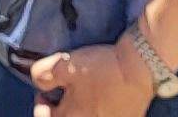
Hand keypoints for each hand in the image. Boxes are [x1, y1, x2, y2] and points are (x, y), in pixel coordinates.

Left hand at [23, 37, 155, 114]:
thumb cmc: (101, 68)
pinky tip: (104, 96)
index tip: (45, 93)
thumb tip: (37, 80)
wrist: (140, 68)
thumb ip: (44, 75)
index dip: (41, 106)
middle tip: (63, 94)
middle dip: (61, 110)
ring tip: (83, 95)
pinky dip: (102, 109)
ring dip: (81, 109)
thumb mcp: (64, 65)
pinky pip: (107, 115)